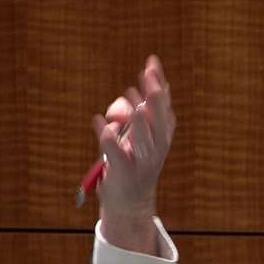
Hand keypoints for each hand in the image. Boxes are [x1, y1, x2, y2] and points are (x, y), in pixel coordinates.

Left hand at [90, 55, 174, 254]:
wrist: (130, 201)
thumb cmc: (131, 161)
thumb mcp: (135, 135)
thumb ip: (130, 114)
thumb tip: (125, 98)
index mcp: (163, 135)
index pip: (164, 105)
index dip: (158, 84)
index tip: (151, 62)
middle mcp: (157, 147)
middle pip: (159, 118)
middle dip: (153, 96)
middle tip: (144, 75)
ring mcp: (142, 161)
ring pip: (143, 137)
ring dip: (135, 118)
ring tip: (128, 101)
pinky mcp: (123, 172)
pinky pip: (115, 153)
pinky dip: (106, 137)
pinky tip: (98, 123)